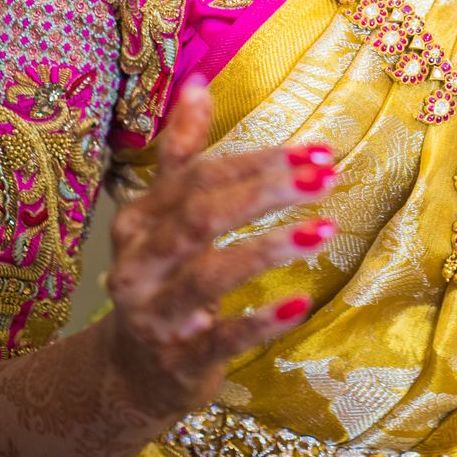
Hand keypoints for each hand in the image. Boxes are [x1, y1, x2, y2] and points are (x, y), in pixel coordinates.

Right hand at [102, 74, 338, 422]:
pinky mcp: (180, 360)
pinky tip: (301, 302)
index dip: (258, 160)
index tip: (317, 149)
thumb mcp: (165, 215)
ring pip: (209, 274)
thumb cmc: (162, 277)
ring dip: (269, 248)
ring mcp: (157, 314)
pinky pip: (222, 338)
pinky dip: (261, 320)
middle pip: (201, 216)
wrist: (131, 374)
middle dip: (264, 192)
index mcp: (140, 219)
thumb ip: (181, 152)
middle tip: (325, 176)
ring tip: (323, 230)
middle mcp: (140, 263)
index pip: (200, 176)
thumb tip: (197, 82)